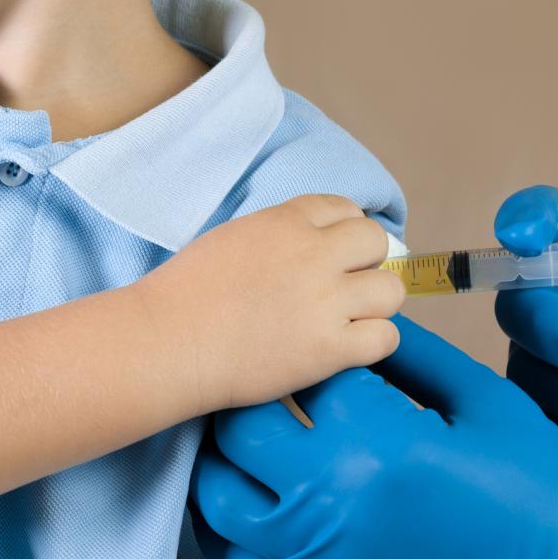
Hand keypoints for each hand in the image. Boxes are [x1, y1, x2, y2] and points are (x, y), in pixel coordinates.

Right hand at [138, 195, 403, 411]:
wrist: (167, 343)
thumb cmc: (183, 295)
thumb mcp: (232, 238)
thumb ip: (277, 236)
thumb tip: (308, 248)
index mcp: (286, 222)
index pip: (345, 209)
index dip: (343, 234)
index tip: (332, 256)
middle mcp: (313, 254)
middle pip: (376, 242)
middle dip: (365, 264)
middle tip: (342, 289)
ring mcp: (325, 302)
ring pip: (390, 290)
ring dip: (374, 305)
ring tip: (347, 320)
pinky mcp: (329, 349)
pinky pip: (385, 338)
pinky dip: (372, 343)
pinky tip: (346, 348)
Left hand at [192, 315, 557, 558]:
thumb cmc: (540, 494)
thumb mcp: (487, 402)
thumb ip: (415, 356)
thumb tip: (365, 324)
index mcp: (375, 434)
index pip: (302, 368)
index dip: (308, 351)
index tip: (316, 350)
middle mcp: (327, 492)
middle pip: (239, 425)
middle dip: (254, 398)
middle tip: (277, 393)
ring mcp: (311, 554)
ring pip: (217, 494)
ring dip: (228, 462)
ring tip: (257, 449)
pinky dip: (231, 533)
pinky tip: (259, 511)